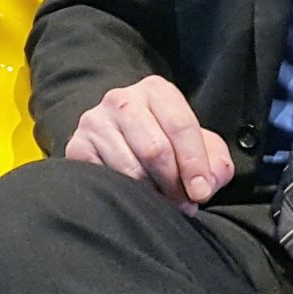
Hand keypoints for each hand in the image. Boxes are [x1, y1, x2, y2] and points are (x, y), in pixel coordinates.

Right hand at [66, 76, 235, 208]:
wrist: (119, 140)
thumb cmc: (165, 144)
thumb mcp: (197, 146)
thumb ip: (215, 161)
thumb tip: (208, 182)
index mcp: (156, 90)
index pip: (180, 126)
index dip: (195, 164)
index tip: (201, 192)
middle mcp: (121, 99)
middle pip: (155, 149)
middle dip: (173, 183)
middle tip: (182, 203)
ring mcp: (95, 122)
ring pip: (130, 168)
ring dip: (151, 194)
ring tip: (161, 203)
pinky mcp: (77, 146)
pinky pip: (105, 178)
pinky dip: (124, 195)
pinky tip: (133, 197)